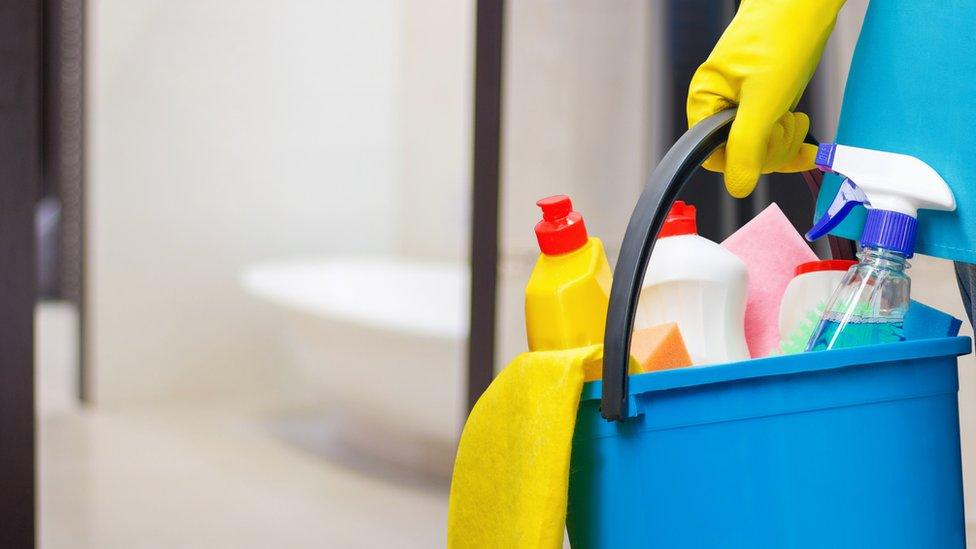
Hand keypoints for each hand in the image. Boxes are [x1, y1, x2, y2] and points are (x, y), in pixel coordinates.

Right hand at [687, 0, 844, 197]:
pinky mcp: (765, 98)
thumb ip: (747, 146)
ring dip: (784, 140)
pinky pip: (773, 132)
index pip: (715, 155)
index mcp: (706, 101)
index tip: (767, 145)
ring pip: (760, 146)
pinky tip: (806, 140)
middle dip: (771, 147)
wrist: (804, 1)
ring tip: (795, 117)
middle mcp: (720, 103)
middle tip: (786, 123)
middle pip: (740, 154)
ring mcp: (743, 102)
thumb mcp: (764, 99)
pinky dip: (791, 139)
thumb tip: (737, 186)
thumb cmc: (781, 34)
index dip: (744, 158)